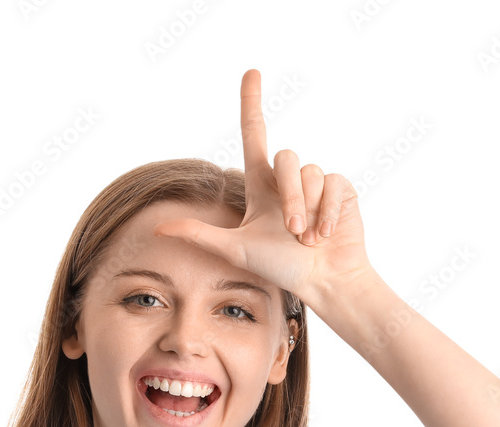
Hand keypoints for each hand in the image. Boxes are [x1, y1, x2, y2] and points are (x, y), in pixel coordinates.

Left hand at [152, 68, 379, 311]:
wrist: (323, 281)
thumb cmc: (281, 268)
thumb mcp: (236, 248)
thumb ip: (200, 234)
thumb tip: (159, 227)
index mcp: (262, 186)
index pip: (254, 134)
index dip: (252, 103)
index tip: (252, 72)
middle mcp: (288, 180)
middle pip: (285, 158)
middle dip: (290, 196)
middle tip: (293, 232)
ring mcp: (317, 183)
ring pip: (309, 170)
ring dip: (308, 207)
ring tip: (310, 238)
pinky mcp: (341, 189)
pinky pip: (333, 182)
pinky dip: (328, 211)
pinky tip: (327, 233)